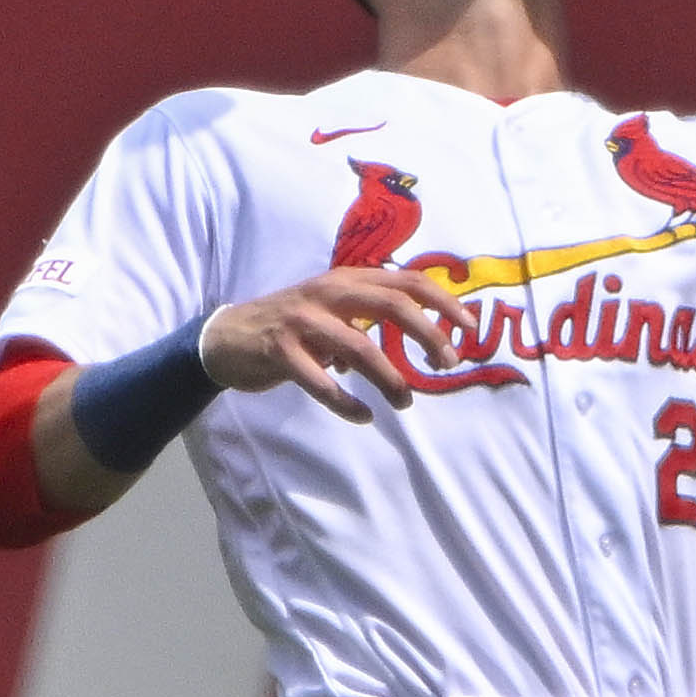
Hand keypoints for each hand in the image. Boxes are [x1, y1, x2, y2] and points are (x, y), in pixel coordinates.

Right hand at [200, 264, 458, 421]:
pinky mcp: (281, 351)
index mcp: (347, 279)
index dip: (442, 302)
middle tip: (447, 364)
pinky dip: (345, 402)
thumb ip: (371, 315)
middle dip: (426, 334)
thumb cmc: (293, 326)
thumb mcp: (333, 310)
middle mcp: (328, 293)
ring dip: (389, 378)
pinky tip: (363, 416)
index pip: (406, 281)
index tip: (468, 328)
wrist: (226, 338)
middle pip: (391, 305)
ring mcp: (303, 321)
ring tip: (405, 403)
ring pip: (358, 348)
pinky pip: (319, 381)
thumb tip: (423, 336)